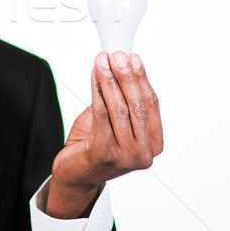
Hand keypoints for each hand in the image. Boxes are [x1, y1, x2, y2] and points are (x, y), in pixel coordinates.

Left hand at [46, 51, 162, 218]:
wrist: (76, 175)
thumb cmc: (94, 145)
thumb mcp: (114, 121)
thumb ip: (121, 99)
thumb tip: (120, 65)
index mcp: (153, 144)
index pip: (151, 104)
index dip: (142, 78)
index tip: (133, 58)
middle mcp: (144, 153)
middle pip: (138, 105)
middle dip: (127, 75)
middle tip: (118, 55)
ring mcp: (126, 156)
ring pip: (119, 108)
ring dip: (110, 80)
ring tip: (103, 61)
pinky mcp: (104, 153)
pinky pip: (101, 113)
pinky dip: (98, 90)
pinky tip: (94, 76)